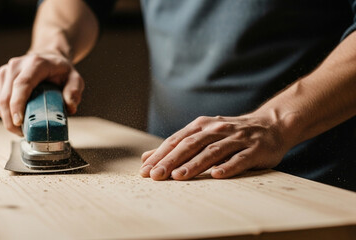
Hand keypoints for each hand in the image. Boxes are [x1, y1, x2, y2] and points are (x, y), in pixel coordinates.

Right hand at [0, 53, 83, 134]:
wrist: (49, 58)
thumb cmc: (61, 70)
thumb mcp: (75, 78)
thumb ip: (74, 91)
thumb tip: (70, 107)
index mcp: (36, 64)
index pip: (22, 85)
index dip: (17, 104)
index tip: (18, 122)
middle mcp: (17, 65)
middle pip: (7, 96)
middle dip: (11, 120)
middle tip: (23, 134)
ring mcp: (6, 71)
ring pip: (1, 100)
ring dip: (8, 119)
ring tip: (23, 129)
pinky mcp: (0, 78)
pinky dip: (6, 113)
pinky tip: (18, 118)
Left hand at [140, 115, 291, 179]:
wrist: (271, 124)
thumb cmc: (230, 134)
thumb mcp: (203, 134)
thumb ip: (177, 145)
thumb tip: (147, 157)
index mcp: (202, 126)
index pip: (176, 141)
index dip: (160, 155)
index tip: (146, 171)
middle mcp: (217, 130)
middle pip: (191, 145)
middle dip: (172, 160)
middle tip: (157, 175)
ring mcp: (236, 139)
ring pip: (212, 151)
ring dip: (195, 164)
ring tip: (179, 176)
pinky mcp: (255, 149)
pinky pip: (240, 159)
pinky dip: (228, 166)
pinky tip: (217, 175)